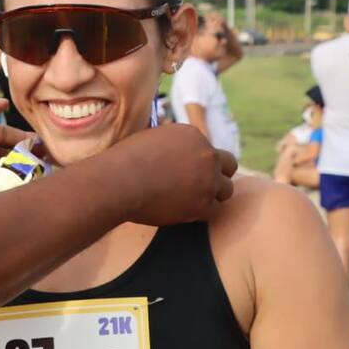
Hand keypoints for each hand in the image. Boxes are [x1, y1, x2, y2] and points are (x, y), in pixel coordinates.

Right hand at [105, 124, 236, 225]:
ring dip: (212, 195)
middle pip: (229, 165)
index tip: (187, 172)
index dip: (199, 162)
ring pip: (226, 190)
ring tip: (192, 201)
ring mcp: (208, 179)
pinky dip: (200, 212)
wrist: (118, 181)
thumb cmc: (123, 161)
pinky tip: (183, 212)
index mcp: (192, 135)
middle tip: (201, 186)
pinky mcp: (203, 204)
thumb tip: (168, 152)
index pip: (208, 150)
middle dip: (218, 174)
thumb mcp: (149, 140)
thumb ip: (168, 145)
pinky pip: (213, 210)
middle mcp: (206, 154)